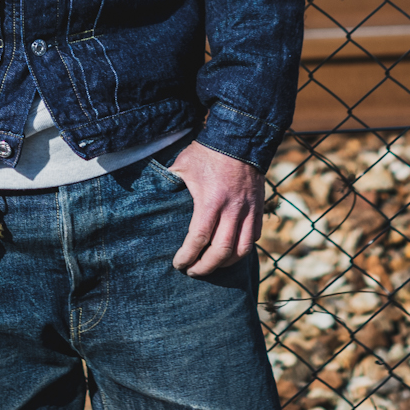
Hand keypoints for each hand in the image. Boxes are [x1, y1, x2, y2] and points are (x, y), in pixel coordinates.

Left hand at [167, 141, 264, 277]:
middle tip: (192, 271)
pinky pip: (254, 237)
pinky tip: (230, 251)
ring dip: (225, 263)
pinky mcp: (258, 207)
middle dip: (205, 267)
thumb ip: (168, 184)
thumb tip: (151, 197)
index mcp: (210, 201)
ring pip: (242, 250)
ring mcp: (248, 210)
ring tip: (212, 265)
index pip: (198, 239)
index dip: (187, 256)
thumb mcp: (181, 166)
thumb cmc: (206, 152)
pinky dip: (242, 249)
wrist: (239, 138)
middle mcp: (232, 209)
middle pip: (221, 252)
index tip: (178, 263)